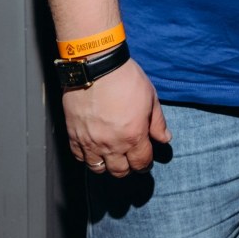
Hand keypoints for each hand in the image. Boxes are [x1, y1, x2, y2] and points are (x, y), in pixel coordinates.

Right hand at [62, 58, 170, 177]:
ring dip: (107, 166)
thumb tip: (164, 138)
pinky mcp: (74, 135)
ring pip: (98, 168)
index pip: (141, 162)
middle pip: (120, 171)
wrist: (96, 66)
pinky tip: (93, 149)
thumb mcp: (150, 97)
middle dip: (128, 168)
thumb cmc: (125, 78)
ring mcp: (90, 142)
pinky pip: (79, 156)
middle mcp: (112, 144)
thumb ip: (157, 122)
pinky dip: (87, 157)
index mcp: (133, 136)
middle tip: (130, 159)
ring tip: (112, 157)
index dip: (145, 164)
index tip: (145, 161)